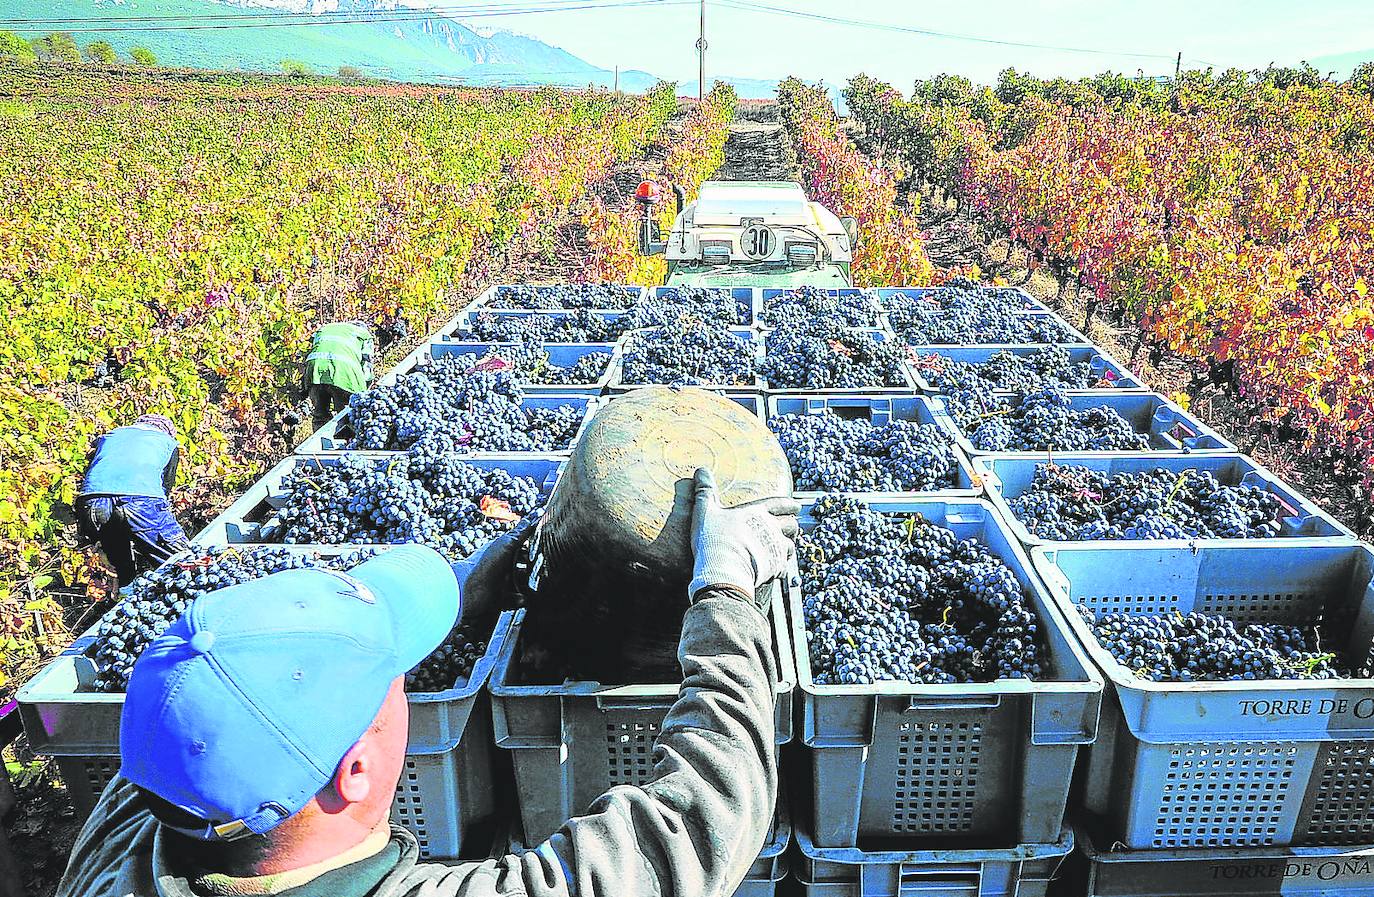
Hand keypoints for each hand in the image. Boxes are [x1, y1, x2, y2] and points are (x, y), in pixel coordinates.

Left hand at [452, 512, 538, 622]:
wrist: (473, 600)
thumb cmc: (486, 570)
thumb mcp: (506, 546)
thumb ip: (520, 533)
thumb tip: (533, 516)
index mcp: (501, 551)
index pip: (521, 546)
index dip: (533, 547)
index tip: (545, 549)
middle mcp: (501, 566)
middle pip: (524, 565)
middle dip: (534, 568)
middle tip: (542, 570)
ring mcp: (501, 583)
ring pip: (523, 582)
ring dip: (529, 585)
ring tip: (534, 586)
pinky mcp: (502, 599)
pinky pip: (519, 598)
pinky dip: (522, 598)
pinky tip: (523, 598)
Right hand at [688, 467, 798, 606]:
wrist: (723, 569)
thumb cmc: (714, 539)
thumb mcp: (705, 511)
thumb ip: (705, 491)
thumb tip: (701, 471)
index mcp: (758, 512)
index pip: (780, 504)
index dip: (789, 504)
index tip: (796, 506)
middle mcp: (771, 529)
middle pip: (791, 524)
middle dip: (791, 525)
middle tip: (790, 527)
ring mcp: (775, 549)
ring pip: (791, 546)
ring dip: (788, 546)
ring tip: (784, 549)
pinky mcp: (775, 568)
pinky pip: (784, 567)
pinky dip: (781, 568)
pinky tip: (776, 570)